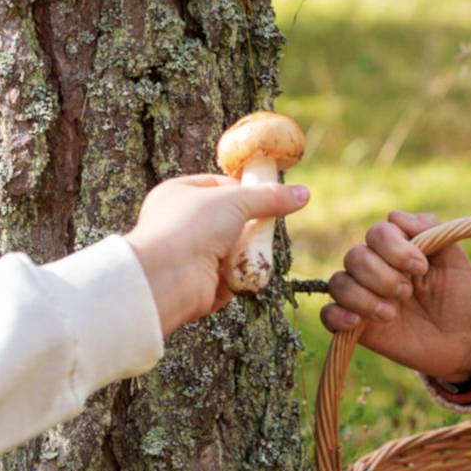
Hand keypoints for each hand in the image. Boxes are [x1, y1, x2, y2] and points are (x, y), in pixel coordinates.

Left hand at [124, 174, 311, 331]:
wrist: (166, 278)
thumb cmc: (190, 227)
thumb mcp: (235, 201)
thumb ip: (269, 197)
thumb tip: (303, 193)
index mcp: (178, 194)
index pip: (218, 185)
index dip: (244, 190)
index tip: (268, 196)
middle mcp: (180, 224)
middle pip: (228, 221)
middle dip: (248, 227)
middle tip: (268, 227)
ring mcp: (189, 256)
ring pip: (230, 252)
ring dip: (244, 255)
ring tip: (253, 253)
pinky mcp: (199, 285)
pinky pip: (229, 279)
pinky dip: (237, 279)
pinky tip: (241, 276)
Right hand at [317, 212, 470, 385]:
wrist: (463, 340)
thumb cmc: (458, 295)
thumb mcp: (454, 259)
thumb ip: (430, 229)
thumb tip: (394, 216)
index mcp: (396, 248)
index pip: (377, 234)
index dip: (395, 249)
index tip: (421, 268)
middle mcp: (374, 268)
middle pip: (355, 257)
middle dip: (382, 277)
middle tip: (407, 293)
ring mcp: (362, 295)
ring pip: (339, 283)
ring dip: (364, 298)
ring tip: (391, 314)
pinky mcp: (355, 325)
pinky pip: (328, 314)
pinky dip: (337, 315)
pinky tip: (358, 322)